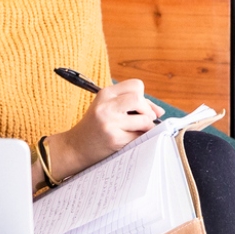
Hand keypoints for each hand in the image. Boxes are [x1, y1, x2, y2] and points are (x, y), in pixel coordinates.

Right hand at [44, 79, 161, 181]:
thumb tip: (160, 111)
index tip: (141, 108)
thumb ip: (132, 106)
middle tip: (143, 120)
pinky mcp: (115, 139)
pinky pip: (140, 137)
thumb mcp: (107, 108)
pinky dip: (141, 139)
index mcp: (105, 94)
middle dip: (147, 111)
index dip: (143, 97)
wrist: (75, 148)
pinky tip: (130, 140)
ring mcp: (110, 123)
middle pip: (139, 99)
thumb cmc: (95, 127)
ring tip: (136, 132)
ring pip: (144, 119)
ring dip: (146, 127)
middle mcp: (106, 106)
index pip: (136, 85)